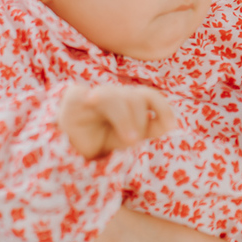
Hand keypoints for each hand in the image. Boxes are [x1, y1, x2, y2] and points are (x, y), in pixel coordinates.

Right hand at [58, 83, 177, 159]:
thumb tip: (172, 124)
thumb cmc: (102, 139)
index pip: (149, 95)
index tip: (172, 126)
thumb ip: (150, 129)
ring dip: (125, 120)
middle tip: (133, 141)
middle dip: (140, 122)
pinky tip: (91, 101)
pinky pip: (87, 95)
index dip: (163, 108)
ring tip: (129, 140)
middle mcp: (113, 94)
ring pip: (116, 98)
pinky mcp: (75, 98)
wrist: (69, 147)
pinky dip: (93, 97)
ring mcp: (94, 94)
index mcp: (128, 99)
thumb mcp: (128, 137)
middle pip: (135, 98)